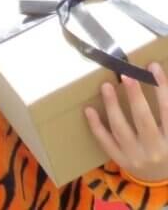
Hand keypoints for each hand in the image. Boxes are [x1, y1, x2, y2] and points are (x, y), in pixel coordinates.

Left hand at [85, 64, 167, 183]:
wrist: (160, 182)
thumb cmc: (167, 148)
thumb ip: (166, 110)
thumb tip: (156, 79)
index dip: (161, 88)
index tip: (152, 67)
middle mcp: (156, 150)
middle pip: (143, 120)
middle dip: (135, 96)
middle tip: (126, 74)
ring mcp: (136, 157)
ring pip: (121, 129)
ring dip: (112, 106)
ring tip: (106, 86)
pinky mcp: (121, 161)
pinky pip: (106, 142)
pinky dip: (96, 126)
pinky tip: (89, 109)